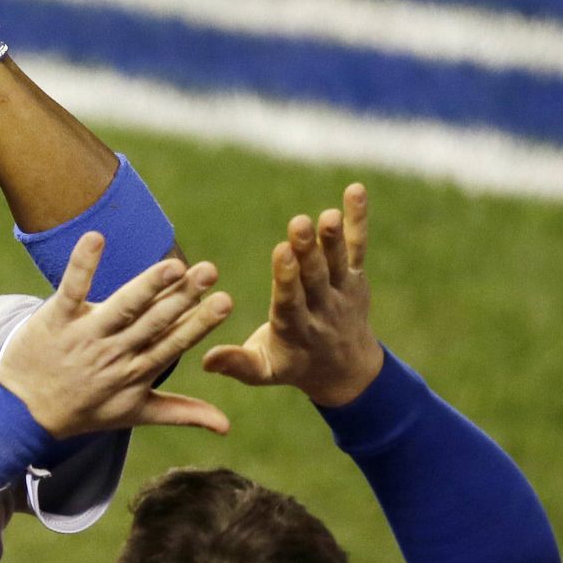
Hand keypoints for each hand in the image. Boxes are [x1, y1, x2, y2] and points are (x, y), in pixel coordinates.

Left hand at [0, 234, 233, 438]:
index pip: (173, 342)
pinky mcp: (56, 319)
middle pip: (154, 321)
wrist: (23, 414)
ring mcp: (85, 335)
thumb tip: (226, 426)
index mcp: (137, 371)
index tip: (225, 301)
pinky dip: (83, 264)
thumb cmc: (85, 410)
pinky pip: (72, 289)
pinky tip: (95, 237)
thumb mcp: (135, 414)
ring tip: (173, 264)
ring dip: (147, 285)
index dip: (199, 323)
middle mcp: (114, 352)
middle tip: (209, 271)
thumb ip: (183, 412)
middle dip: (183, 297)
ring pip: (122, 307)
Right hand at [202, 183, 383, 406]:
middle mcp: (322, 310)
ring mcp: (341, 291)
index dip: (287, 277)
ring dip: (333, 238)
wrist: (345, 369)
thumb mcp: (263, 371)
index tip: (281, 252)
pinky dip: (357, 219)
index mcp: (295, 330)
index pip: (290, 301)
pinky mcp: (355, 276)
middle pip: (314, 278)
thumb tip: (204, 361)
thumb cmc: (292, 364)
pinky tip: (355, 190)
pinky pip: (357, 246)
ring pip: (337, 262)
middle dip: (307, 251)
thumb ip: (236, 363)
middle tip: (299, 223)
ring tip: (328, 215)